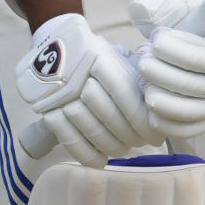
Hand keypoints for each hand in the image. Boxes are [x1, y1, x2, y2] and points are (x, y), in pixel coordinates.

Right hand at [15, 12, 162, 165]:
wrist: (53, 43)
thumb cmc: (94, 55)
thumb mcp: (114, 54)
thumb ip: (134, 76)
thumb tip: (158, 106)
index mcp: (99, 57)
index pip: (125, 95)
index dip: (142, 120)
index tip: (156, 136)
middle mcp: (77, 75)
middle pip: (108, 114)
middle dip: (129, 135)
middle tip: (141, 143)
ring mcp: (59, 93)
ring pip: (89, 127)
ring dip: (110, 145)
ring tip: (123, 149)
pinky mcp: (46, 108)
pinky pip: (67, 137)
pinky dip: (85, 153)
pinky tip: (101, 161)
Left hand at [131, 0, 204, 137]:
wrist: (190, 36)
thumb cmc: (184, 12)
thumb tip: (148, 14)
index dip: (179, 51)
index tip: (157, 38)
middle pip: (200, 86)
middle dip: (164, 73)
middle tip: (142, 59)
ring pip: (196, 110)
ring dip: (164, 99)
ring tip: (143, 83)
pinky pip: (193, 129)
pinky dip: (170, 123)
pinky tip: (151, 110)